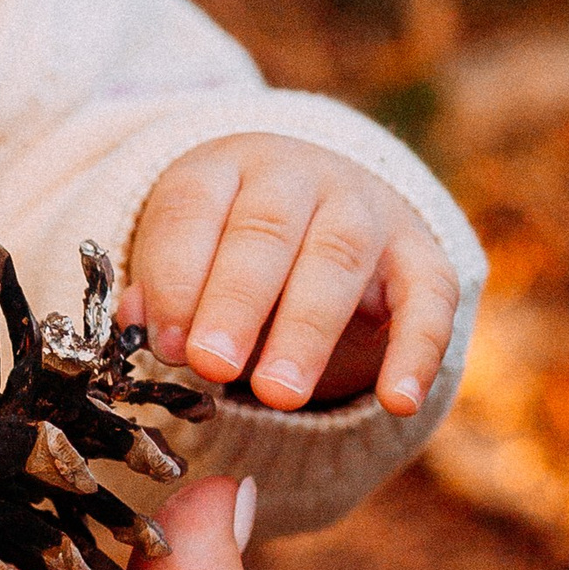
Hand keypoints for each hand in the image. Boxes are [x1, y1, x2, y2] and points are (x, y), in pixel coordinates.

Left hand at [128, 136, 459, 415]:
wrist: (324, 209)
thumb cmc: (232, 249)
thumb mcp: (186, 257)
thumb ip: (161, 294)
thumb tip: (139, 325)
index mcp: (224, 168)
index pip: (193, 207)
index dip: (174, 277)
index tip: (166, 343)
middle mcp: (297, 175)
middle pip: (266, 230)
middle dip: (236, 302)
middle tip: (214, 366)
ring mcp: (365, 208)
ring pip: (338, 256)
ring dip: (306, 329)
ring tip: (278, 395)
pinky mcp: (420, 253)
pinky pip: (428, 296)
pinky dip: (418, 350)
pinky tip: (398, 401)